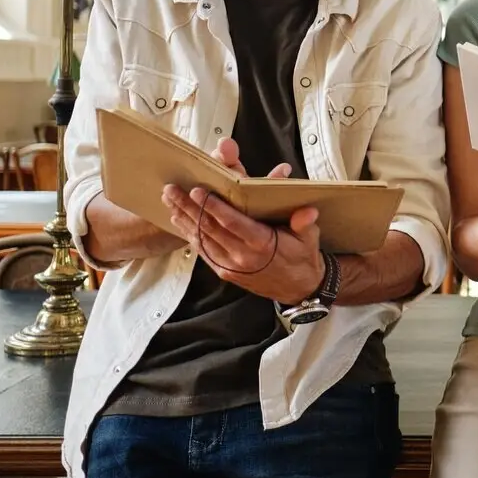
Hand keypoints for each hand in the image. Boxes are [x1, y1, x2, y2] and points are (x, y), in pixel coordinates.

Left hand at [161, 139, 322, 301]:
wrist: (298, 288)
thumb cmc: (302, 257)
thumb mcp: (309, 238)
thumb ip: (305, 223)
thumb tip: (307, 212)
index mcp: (261, 244)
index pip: (231, 222)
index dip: (212, 206)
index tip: (196, 191)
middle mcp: (242, 256)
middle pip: (209, 228)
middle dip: (188, 207)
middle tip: (171, 189)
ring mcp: (231, 266)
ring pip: (202, 239)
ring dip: (183, 219)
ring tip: (169, 201)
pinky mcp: (225, 271)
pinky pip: (203, 251)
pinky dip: (189, 235)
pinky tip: (180, 221)